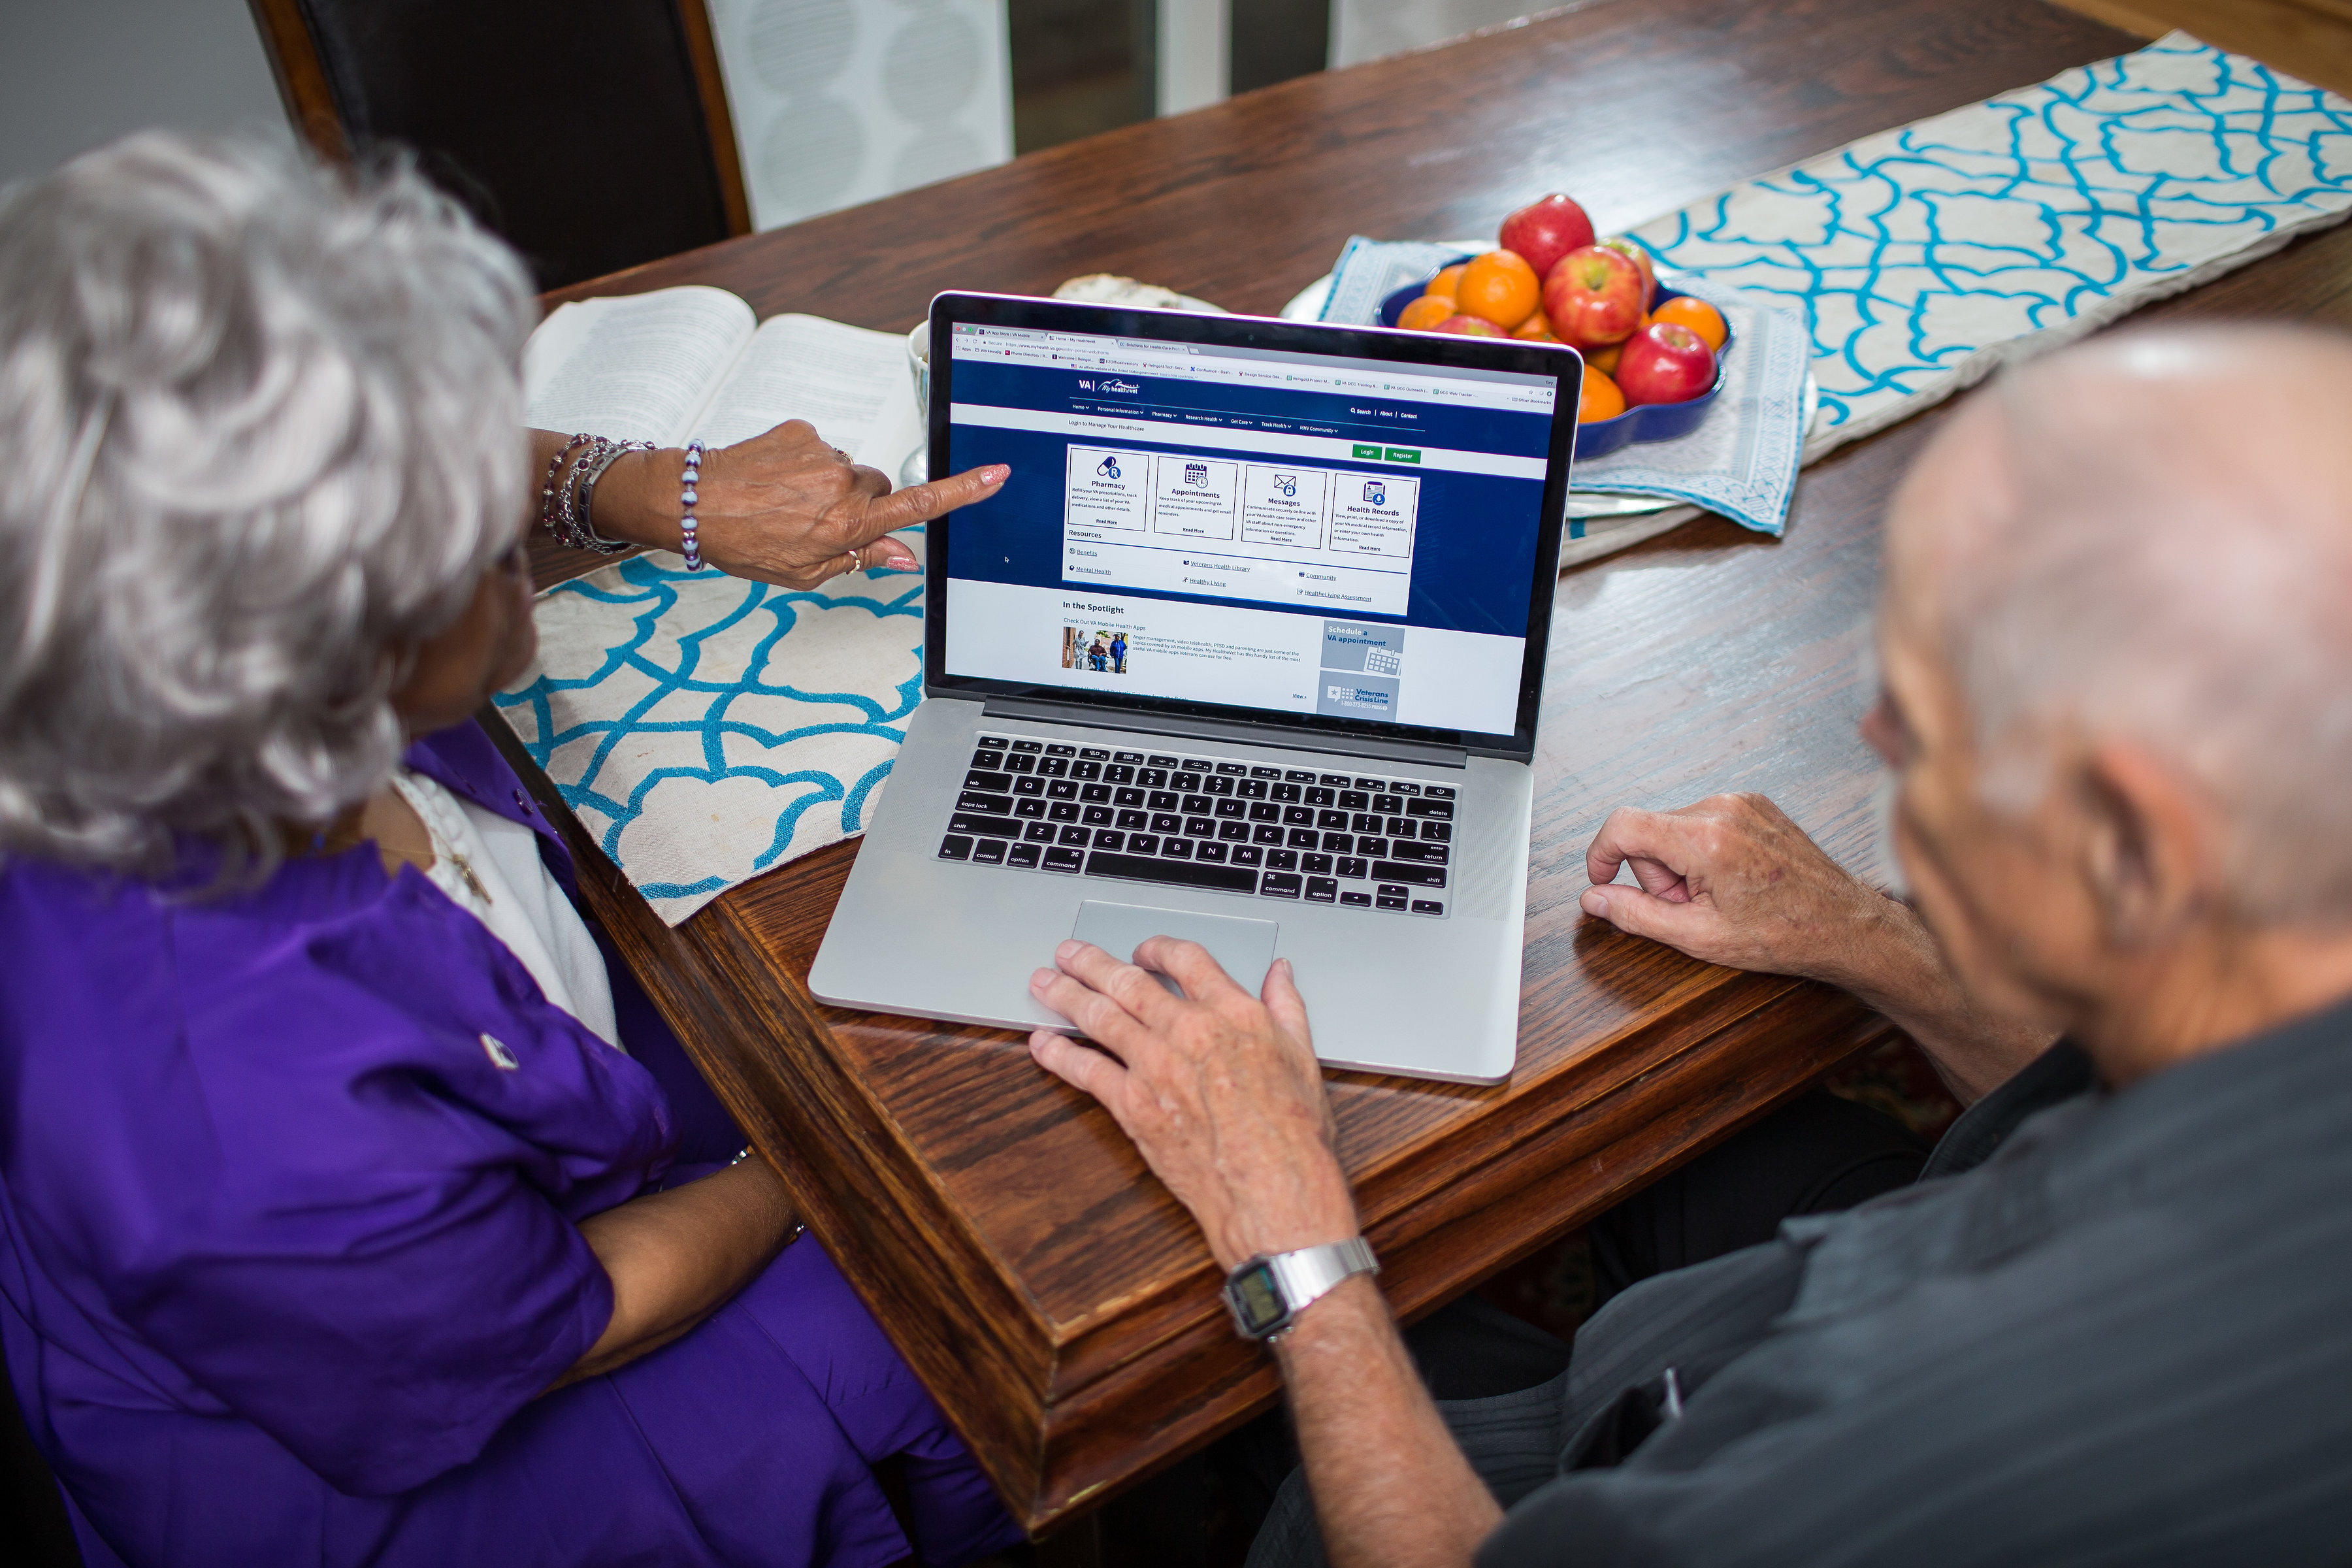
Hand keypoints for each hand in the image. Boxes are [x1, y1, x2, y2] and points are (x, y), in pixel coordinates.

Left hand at [579, 422, 1006, 587]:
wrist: (689, 501)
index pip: (920, 505)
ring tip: (788, 504)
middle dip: (862, 505)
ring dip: (829, 487)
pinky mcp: (801, 431)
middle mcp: (843, 483)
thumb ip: (860, 560)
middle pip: (880, 489)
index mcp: (850, 523)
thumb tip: (900, 558)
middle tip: (821, 525)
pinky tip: (776, 483)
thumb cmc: (741, 540)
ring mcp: (822, 453)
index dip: (963, 491)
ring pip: (848, 471)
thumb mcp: (804, 572)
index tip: (996, 474)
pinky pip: (820, 449)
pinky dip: (805, 466)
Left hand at [1027, 939, 1358, 1270]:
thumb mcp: (1303, 1057)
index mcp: (1233, 1013)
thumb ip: (1287, 1007)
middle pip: (1128, 981)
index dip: (1157, 949)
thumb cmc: (1293, 1133)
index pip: (1185, 960)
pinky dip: (1059, 1053)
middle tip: (1068, 953)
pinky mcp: (1134, 1105)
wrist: (1273, 1188)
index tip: (1143, 951)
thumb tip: (1280, 974)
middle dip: (1092, 963)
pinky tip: (1044, 1042)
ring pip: (1099, 1016)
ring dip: (1066, 995)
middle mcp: (1188, 1031)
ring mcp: (1156, 1066)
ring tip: (1044, 983)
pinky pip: (1086, 1070)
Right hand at [1581, 793, 2056, 1101]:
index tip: (1601, 880)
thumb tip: (1594, 899)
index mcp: (1706, 839)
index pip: (1622, 825)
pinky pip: (1704, 821)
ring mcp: (1742, 802)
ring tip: (1717, 896)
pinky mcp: (1755, 804)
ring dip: (1682, 863)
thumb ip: (1636, 915)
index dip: (1600, 855)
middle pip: (1649, 831)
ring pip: (1675, 827)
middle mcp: (1723, 808)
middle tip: (1690, 907)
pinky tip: (1733, 880)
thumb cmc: (1784, 934)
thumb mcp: (1698, 937)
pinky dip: (1705, 851)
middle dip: (1656, 872)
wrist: (1845, 925)